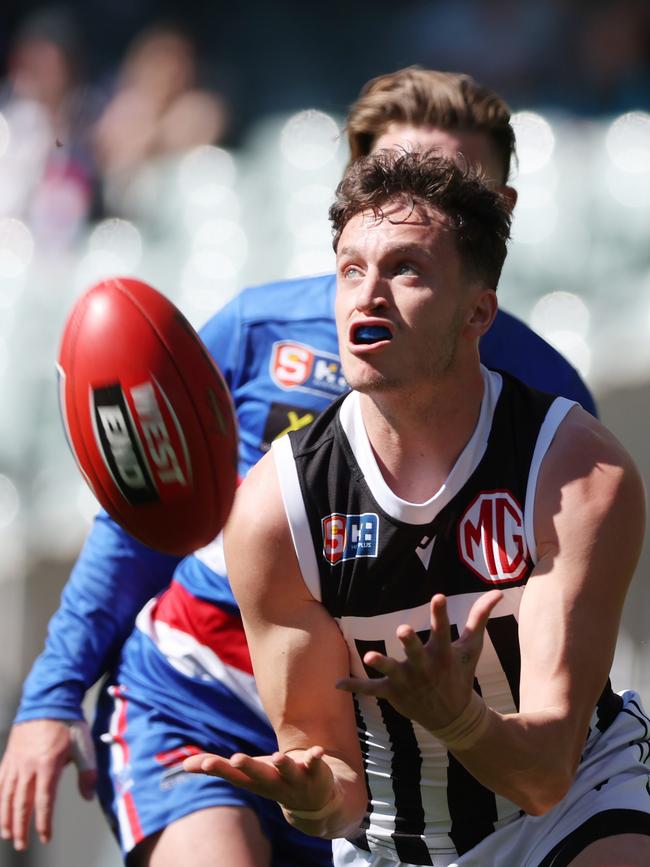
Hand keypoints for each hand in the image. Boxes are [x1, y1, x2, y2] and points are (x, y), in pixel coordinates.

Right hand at [0, 719, 96, 849]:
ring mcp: (15, 762)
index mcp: (47, 765)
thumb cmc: (69, 723)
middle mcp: (27, 766)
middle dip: (21, 827)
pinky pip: (0, 781)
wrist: (48, 699)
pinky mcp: (9, 756)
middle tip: (21, 845)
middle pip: (21, 803)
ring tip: (7, 835)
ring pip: (6, 795)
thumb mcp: (84, 745)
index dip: (43, 822)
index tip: (45, 837)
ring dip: (5, 818)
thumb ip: (87, 772)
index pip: (43, 801)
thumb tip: (88, 797)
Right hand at [184, 746, 335, 812]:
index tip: (205, 762)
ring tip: (278, 756)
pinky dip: (315, 758)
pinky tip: (317, 750)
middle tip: (236, 759)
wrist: (314, 803)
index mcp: (253, 781)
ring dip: (283, 764)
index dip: (219, 769)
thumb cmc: (271, 780)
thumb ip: (217, 767)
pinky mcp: (315, 771)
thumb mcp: (244, 775)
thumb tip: (183, 765)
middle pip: (259, 774)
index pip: (234, 775)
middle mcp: (272, 782)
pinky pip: (315, 764)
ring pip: (287, 771)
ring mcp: (294, 779)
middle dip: (248, 767)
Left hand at [336, 590, 501, 730]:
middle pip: (416, 653)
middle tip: (403, 631)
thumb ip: (480, 617)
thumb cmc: (461, 674)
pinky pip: (371, 690)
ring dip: (381, 664)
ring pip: (391, 672)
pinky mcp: (392, 693)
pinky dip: (355, 688)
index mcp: (443, 654)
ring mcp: (407, 681)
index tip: (438, 596)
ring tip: (367, 657)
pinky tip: (337, 684)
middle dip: (410, 643)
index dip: (440, 613)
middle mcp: (425, 667)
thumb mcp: (472, 647)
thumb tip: (498, 592)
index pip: (442, 630)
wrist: (454, 717)